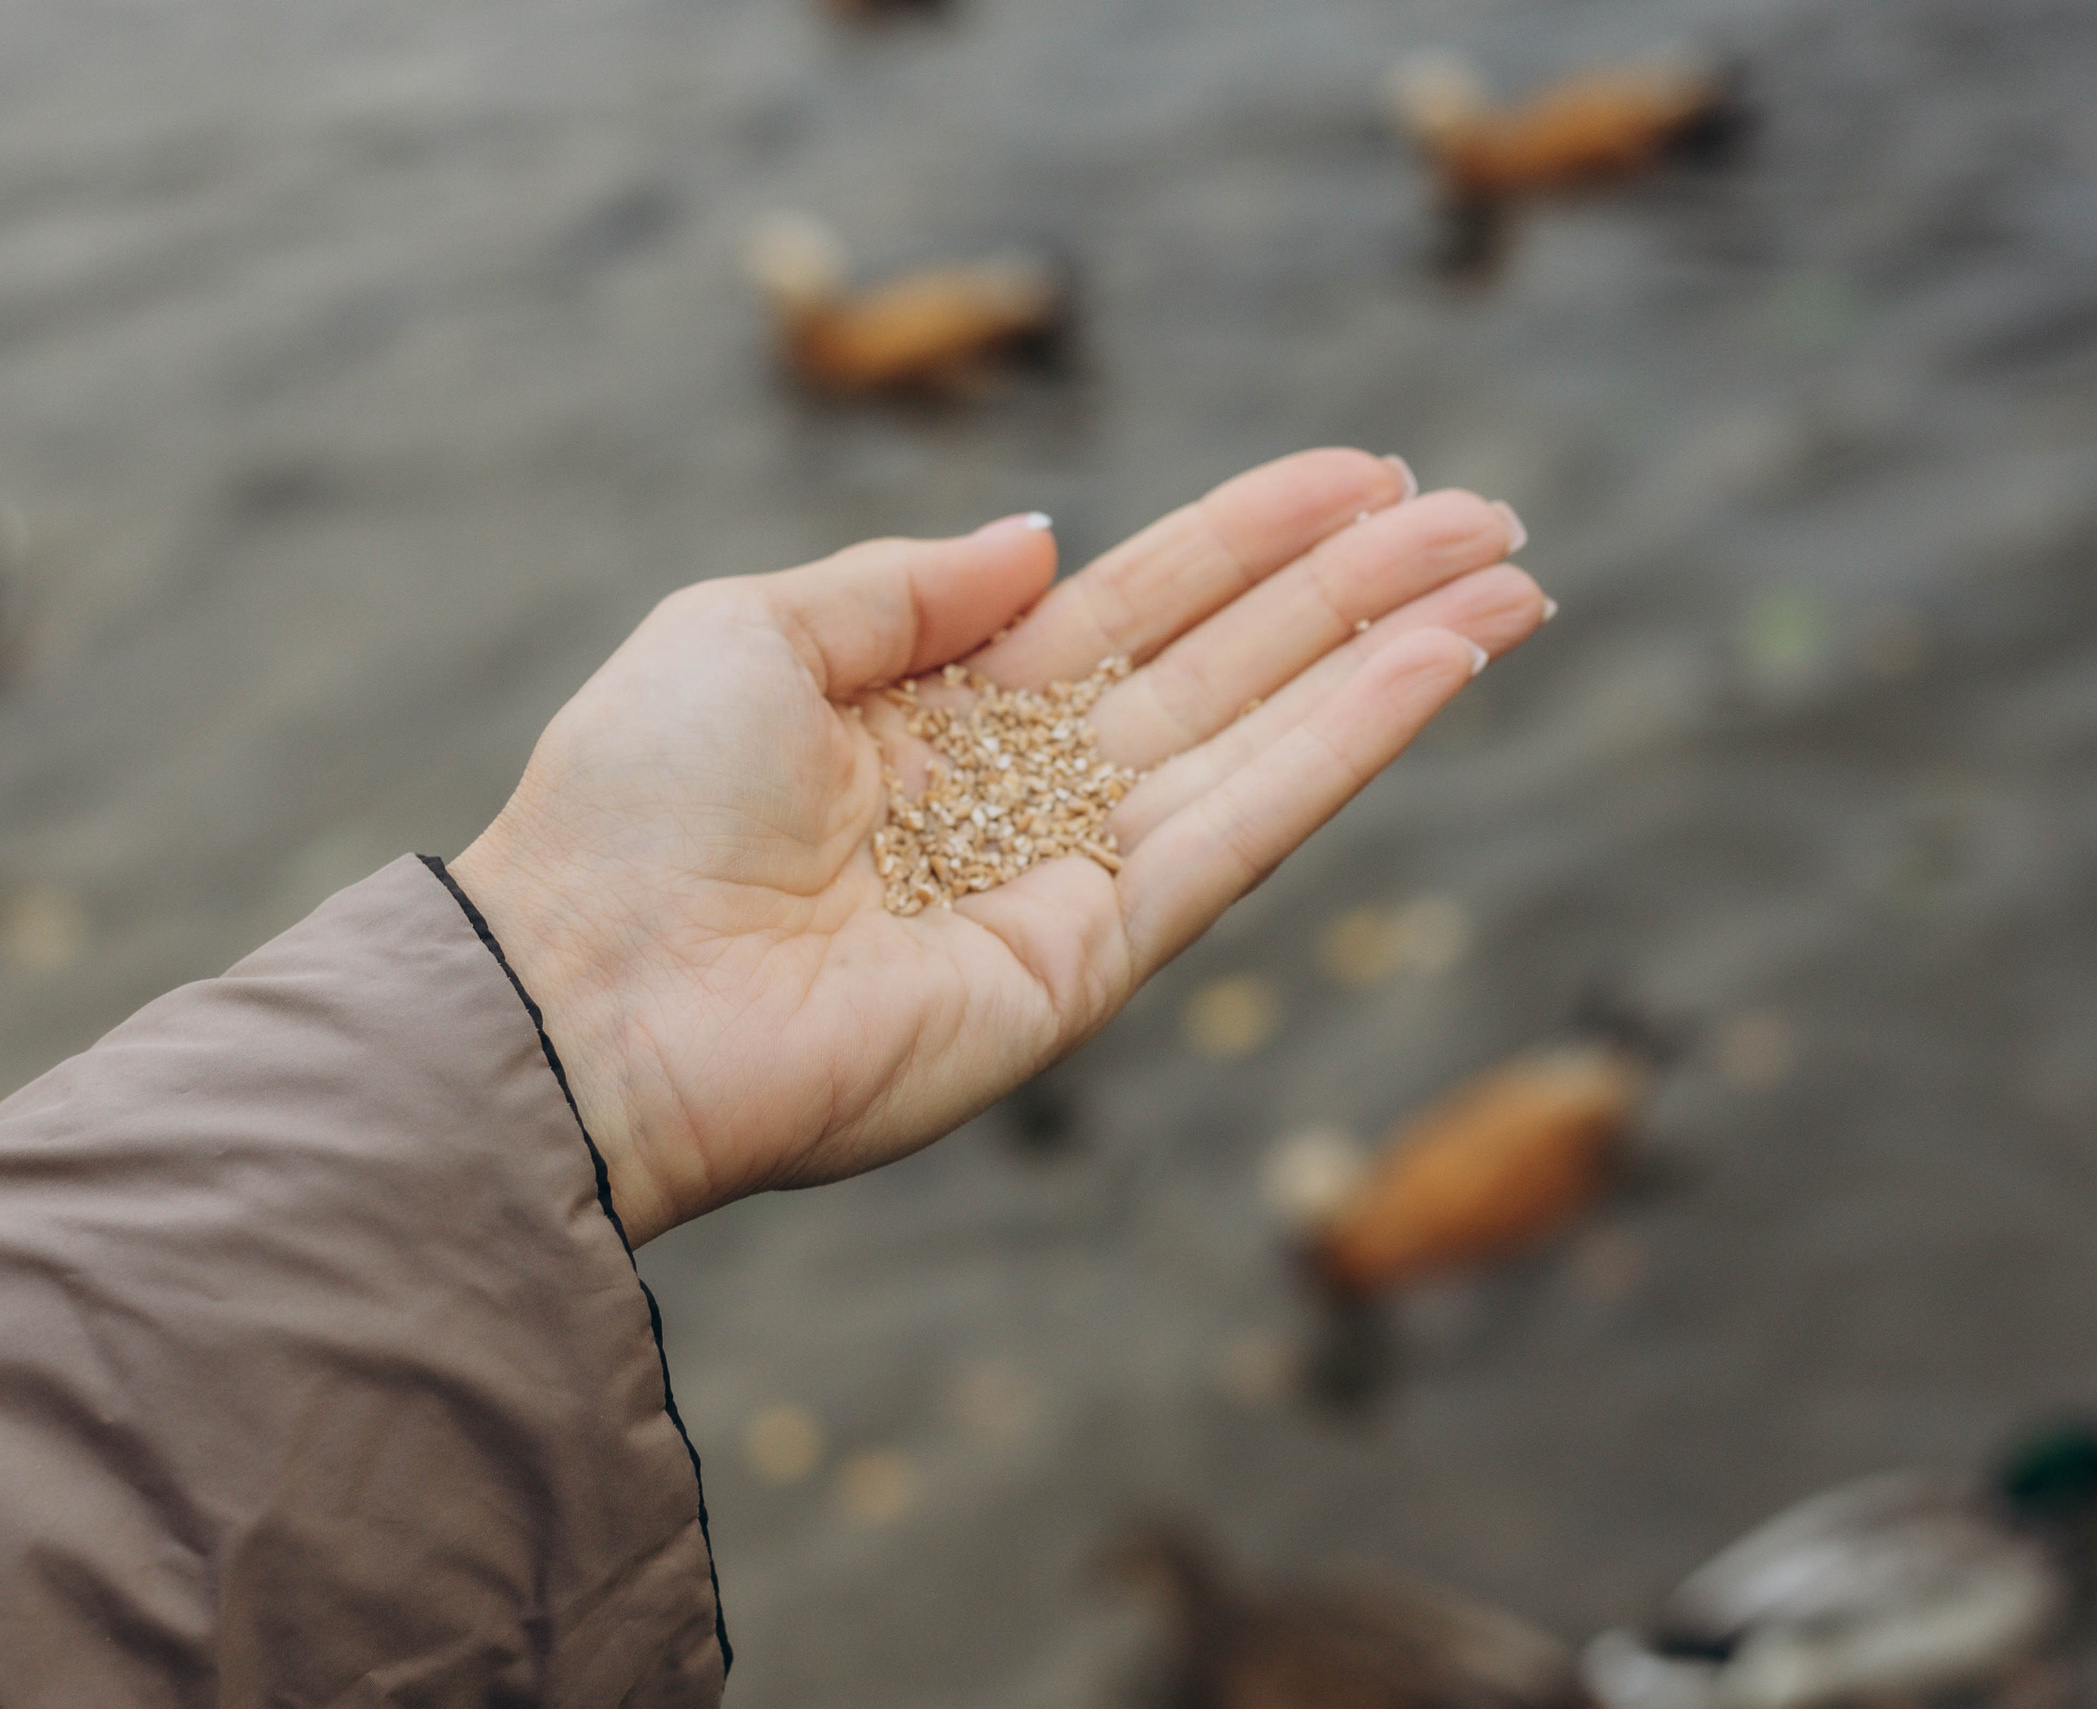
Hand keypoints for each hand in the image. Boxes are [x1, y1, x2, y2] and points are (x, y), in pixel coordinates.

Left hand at [450, 449, 1547, 1241]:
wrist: (588, 990)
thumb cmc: (634, 804)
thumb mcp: (752, 630)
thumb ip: (908, 585)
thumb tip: (1047, 536)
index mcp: (941, 709)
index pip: (1136, 604)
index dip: (1252, 537)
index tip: (1366, 472)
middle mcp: (1021, 792)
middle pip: (1229, 665)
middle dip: (1358, 587)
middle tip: (1491, 515)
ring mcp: (1067, 879)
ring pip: (1265, 742)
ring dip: (1391, 661)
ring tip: (1508, 580)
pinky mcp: (1093, 962)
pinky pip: (1241, 835)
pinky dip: (1343, 751)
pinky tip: (1431, 668)